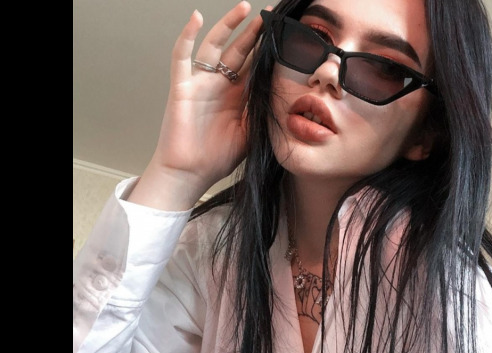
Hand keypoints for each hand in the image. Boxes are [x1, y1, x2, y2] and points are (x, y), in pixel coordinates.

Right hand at [129, 2, 266, 209]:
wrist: (191, 174)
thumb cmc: (217, 158)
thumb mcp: (250, 134)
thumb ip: (263, 114)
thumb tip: (285, 98)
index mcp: (237, 98)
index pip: (254, 67)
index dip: (267, 51)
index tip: (284, 35)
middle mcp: (220, 86)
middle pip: (239, 51)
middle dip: (254, 33)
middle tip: (270, 15)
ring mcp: (201, 84)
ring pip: (215, 47)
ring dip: (228, 26)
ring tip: (244, 8)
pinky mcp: (182, 87)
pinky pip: (182, 57)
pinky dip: (187, 36)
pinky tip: (196, 18)